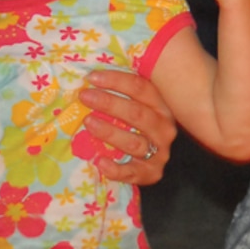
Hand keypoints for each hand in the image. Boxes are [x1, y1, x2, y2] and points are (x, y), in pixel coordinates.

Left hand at [80, 68, 178, 184]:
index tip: (92, 77)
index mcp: (161, 107)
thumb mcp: (136, 106)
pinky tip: (99, 161)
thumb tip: (91, 75)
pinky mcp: (152, 174)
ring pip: (135, 143)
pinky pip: (133, 173)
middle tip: (85, 97)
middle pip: (138, 114)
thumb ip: (121, 92)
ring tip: (88, 123)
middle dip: (110, 103)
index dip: (116, 81)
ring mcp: (159, 153)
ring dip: (110, 132)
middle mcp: (164, 129)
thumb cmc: (136, 127)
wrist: (152, 158)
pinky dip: (116, 169)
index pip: (141, 88)